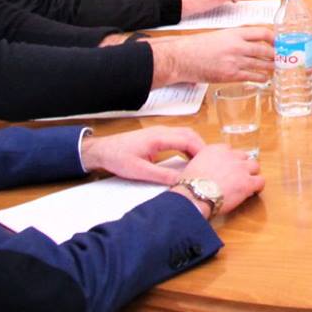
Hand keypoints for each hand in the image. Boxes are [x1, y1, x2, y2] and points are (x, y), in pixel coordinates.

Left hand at [80, 125, 203, 183]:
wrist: (101, 150)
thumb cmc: (117, 158)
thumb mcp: (139, 171)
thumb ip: (162, 175)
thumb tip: (181, 181)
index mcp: (159, 137)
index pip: (187, 140)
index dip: (201, 151)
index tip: (210, 163)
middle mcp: (161, 131)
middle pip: (190, 134)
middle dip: (202, 148)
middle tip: (210, 164)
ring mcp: (159, 132)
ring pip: (185, 134)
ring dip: (195, 146)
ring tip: (202, 163)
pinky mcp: (157, 136)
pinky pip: (178, 137)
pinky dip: (187, 145)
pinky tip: (188, 158)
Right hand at [152, 25, 275, 86]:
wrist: (183, 57)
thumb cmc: (198, 46)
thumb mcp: (220, 35)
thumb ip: (236, 38)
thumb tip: (250, 43)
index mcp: (235, 33)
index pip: (262, 32)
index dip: (274, 38)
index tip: (279, 42)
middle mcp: (238, 46)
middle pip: (265, 50)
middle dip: (276, 55)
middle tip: (283, 58)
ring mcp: (235, 61)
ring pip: (261, 64)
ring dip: (271, 67)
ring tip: (277, 68)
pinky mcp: (231, 75)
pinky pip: (251, 76)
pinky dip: (260, 78)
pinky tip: (265, 78)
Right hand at [178, 143, 264, 218]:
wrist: (194, 194)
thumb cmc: (188, 185)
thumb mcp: (192, 166)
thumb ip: (202, 164)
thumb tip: (202, 172)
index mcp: (215, 149)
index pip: (229, 150)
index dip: (229, 161)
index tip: (227, 169)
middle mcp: (230, 155)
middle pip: (243, 156)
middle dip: (241, 166)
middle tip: (237, 177)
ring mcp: (241, 168)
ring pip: (254, 166)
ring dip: (251, 174)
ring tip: (246, 183)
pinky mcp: (248, 182)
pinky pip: (260, 181)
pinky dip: (258, 186)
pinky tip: (253, 192)